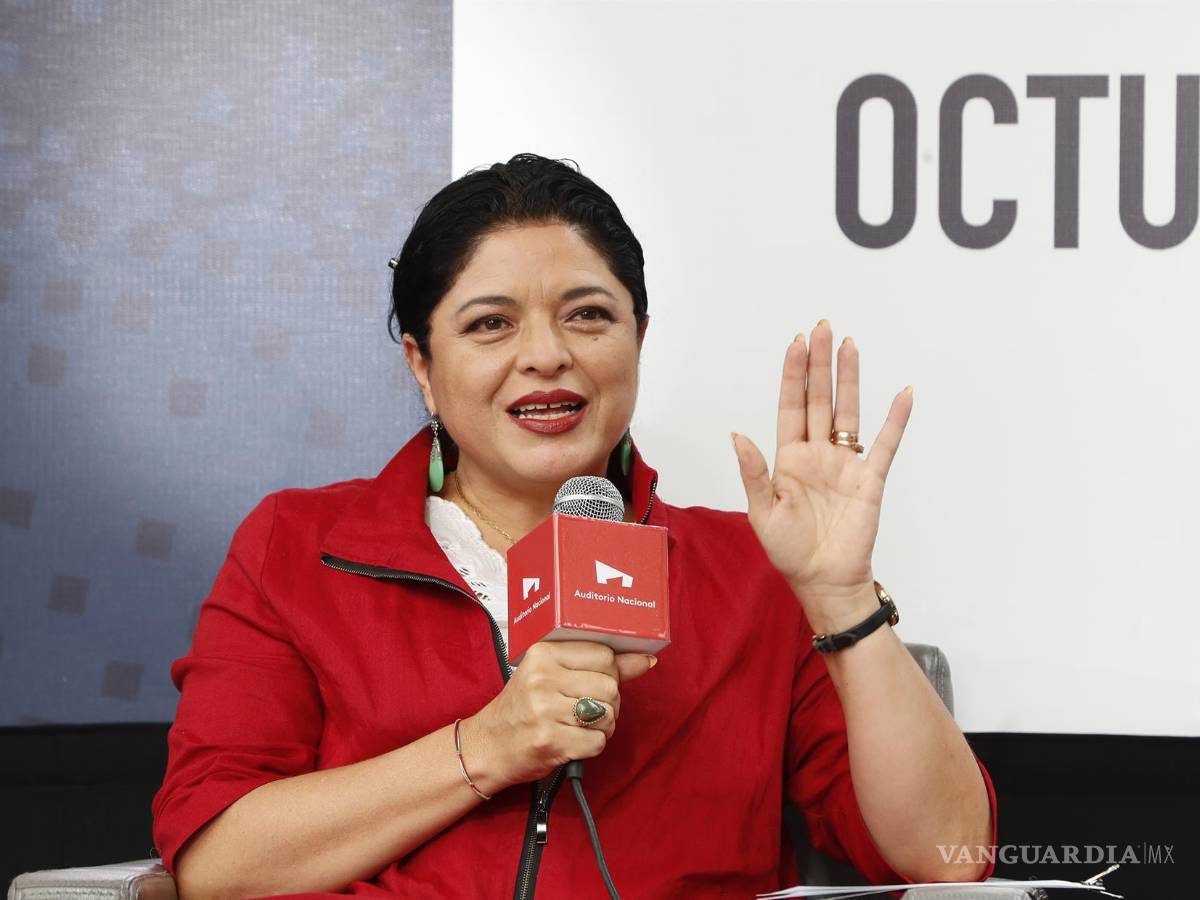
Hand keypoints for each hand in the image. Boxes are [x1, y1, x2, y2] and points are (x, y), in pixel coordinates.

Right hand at [467, 641, 656, 788]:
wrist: (488, 746)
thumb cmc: (522, 708)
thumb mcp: (553, 675)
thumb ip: (601, 665)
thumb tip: (646, 659)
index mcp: (543, 654)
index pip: (604, 655)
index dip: (609, 673)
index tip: (593, 682)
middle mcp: (543, 678)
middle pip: (610, 687)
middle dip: (608, 703)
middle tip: (587, 709)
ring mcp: (545, 710)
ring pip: (608, 714)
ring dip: (603, 726)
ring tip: (580, 725)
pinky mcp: (551, 741)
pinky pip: (598, 741)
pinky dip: (592, 745)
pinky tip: (574, 741)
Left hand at [731, 320, 912, 626]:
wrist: (824, 580)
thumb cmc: (789, 550)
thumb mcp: (762, 512)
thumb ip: (753, 472)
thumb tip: (737, 435)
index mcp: (788, 458)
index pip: (790, 406)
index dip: (792, 374)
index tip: (795, 343)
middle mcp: (818, 454)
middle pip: (819, 399)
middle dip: (819, 364)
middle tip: (822, 328)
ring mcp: (845, 464)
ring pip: (848, 412)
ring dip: (850, 379)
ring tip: (850, 345)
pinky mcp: (869, 480)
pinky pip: (885, 445)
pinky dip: (895, 420)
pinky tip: (903, 394)